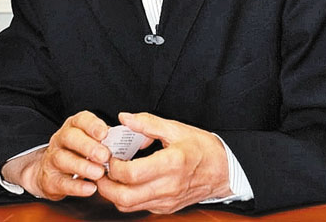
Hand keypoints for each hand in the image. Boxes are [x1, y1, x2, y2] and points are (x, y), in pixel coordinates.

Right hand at [1, 110, 110, 199]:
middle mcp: (61, 139)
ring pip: (63, 159)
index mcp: (74, 126)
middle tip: (104, 156)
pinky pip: (62, 182)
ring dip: (83, 166)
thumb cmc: (78, 152)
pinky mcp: (49, 179)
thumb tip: (125, 140)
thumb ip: (106, 139)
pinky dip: (77, 187)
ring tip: (99, 173)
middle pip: (70, 137)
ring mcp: (52, 159)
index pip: (81, 120)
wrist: (50, 171)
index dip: (92, 125)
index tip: (104, 133)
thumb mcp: (91, 141)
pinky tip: (91, 188)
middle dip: (88, 146)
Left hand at [97, 112, 230, 213]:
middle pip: (124, 197)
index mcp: (170, 164)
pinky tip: (125, 181)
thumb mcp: (176, 128)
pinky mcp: (166, 208)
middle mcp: (167, 187)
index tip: (109, 154)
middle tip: (101, 168)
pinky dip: (126, 197)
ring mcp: (166, 201)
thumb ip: (147, 123)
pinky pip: (139, 207)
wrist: (223, 170)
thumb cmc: (201, 147)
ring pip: (129, 206)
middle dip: (105, 185)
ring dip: (113, 193)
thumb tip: (124, 118)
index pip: (131, 174)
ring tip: (109, 175)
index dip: (114, 165)